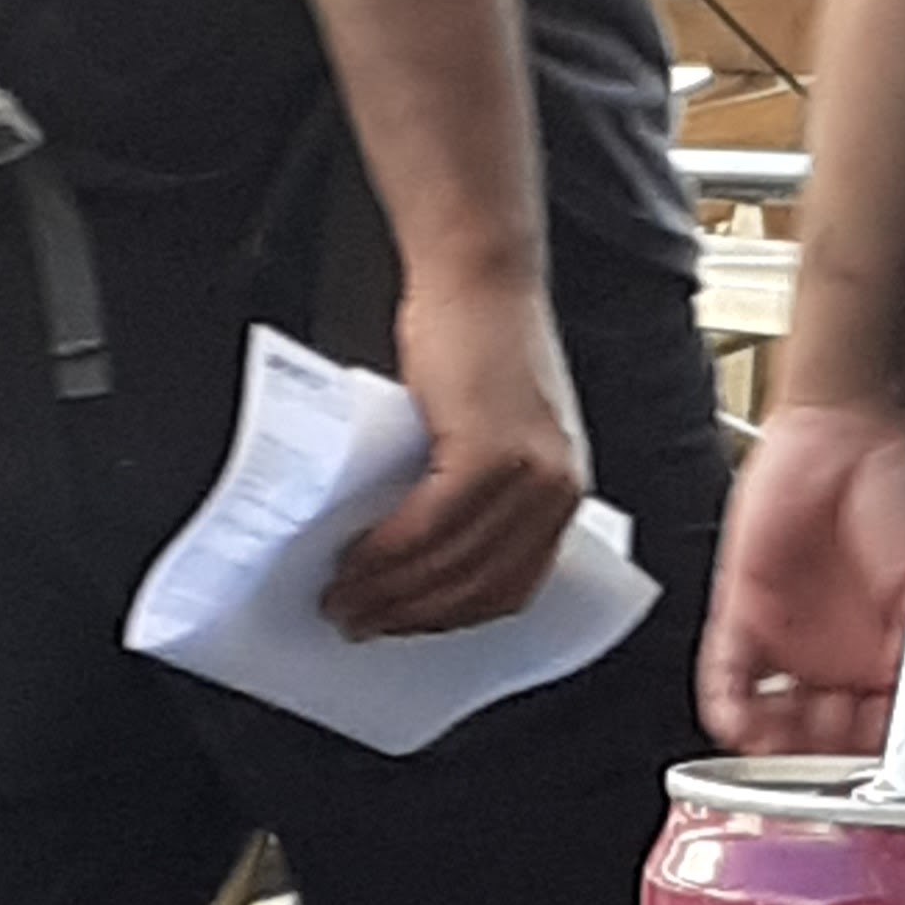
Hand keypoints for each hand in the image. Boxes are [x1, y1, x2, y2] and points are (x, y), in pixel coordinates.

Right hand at [326, 284, 591, 636]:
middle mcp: (557, 491)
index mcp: (563, 494)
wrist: (480, 277)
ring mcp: (528, 474)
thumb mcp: (494, 429)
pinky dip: (389, 550)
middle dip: (407, 615)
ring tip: (342, 599)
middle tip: (355, 623)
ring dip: (388, 591)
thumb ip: (476, 487)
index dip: (449, 619)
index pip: (510, 588)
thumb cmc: (478, 343)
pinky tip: (356, 559)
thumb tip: (415, 552)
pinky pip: (432, 524)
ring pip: (450, 563)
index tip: (401, 628)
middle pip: (476, 586)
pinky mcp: (490, 451)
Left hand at [698, 392, 904, 752]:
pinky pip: (727, 675)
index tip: (872, 782)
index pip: (883, 735)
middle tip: (816, 769)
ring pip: (774, 719)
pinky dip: (728, 702)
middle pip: (823, 740)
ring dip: (770, 743)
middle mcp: (841, 660)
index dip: (875, 765)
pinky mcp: (744, 617)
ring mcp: (791, 642)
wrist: (843, 431)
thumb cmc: (897, 492)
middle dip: (817, 761)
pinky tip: (736, 716)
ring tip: (774, 749)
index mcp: (893, 660)